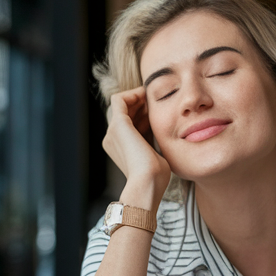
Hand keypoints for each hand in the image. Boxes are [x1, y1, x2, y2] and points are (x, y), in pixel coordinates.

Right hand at [102, 87, 170, 205]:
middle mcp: (112, 138)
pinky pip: (119, 99)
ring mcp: (113, 131)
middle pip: (124, 112)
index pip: (129, 124)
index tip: (158, 112)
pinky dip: (133, 93)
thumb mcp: (154, 155)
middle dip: (141, 105)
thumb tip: (164, 133)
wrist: (147, 182)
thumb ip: (153, 143)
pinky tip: (147, 95)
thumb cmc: (156, 176)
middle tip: (157, 102)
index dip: (143, 114)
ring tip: (153, 98)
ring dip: (138, 98)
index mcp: (119, 148)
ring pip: (122, 104)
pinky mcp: (118, 124)